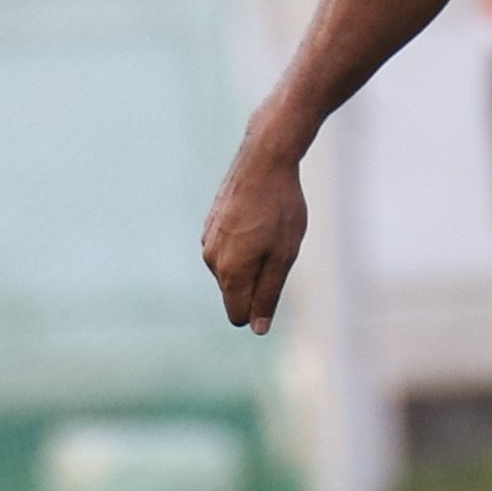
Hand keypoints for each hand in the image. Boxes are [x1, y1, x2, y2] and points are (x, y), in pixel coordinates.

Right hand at [202, 140, 312, 329]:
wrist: (263, 162)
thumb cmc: (281, 209)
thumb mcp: (284, 256)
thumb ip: (268, 295)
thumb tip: (257, 329)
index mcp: (230, 272)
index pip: (238, 315)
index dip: (260, 308)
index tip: (277, 281)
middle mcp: (211, 260)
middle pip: (234, 293)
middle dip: (257, 282)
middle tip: (279, 249)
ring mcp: (207, 240)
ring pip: (231, 270)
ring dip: (251, 261)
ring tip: (270, 230)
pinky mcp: (209, 225)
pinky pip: (227, 250)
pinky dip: (243, 243)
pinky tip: (258, 219)